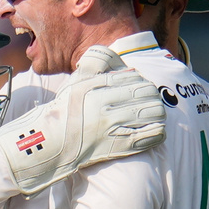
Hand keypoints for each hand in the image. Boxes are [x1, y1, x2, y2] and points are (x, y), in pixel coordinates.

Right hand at [0, 45, 165, 194]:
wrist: (50, 142)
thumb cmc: (65, 111)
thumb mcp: (77, 80)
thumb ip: (96, 62)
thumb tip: (121, 62)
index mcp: (97, 86)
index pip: (134, 78)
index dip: (141, 82)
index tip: (140, 88)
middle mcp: (106, 104)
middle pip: (147, 93)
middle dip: (152, 96)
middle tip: (150, 101)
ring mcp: (113, 126)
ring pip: (153, 113)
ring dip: (156, 112)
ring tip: (153, 115)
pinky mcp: (119, 145)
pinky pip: (151, 135)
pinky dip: (157, 131)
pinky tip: (154, 130)